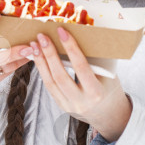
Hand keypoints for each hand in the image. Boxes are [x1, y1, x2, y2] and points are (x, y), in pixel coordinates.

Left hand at [20, 26, 132, 141]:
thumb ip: (94, 59)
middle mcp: (81, 102)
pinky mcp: (61, 105)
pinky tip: (37, 58)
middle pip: (60, 76)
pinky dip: (42, 70)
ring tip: (34, 45)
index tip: (62, 31)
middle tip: (42, 36)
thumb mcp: (108, 75)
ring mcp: (69, 106)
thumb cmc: (110, 87)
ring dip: (40, 61)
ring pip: (50, 82)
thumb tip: (79, 34)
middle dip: (49, 54)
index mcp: (96, 93)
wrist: (108, 113)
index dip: (70, 48)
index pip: (80, 67)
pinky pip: (49, 87)